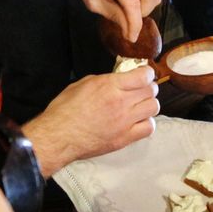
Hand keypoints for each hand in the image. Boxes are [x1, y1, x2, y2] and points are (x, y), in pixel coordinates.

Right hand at [23, 66, 158, 173]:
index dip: (147, 73)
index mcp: (109, 86)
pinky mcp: (124, 138)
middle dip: (148, 87)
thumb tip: (117, 79)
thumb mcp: (82, 84)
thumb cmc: (64, 110)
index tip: (144, 74)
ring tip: (139, 105)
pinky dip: (146, 123)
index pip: (144, 76)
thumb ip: (104, 80)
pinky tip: (137, 121)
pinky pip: (148, 128)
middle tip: (140, 89)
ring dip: (148, 104)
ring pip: (153, 108)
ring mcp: (125, 122)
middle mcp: (121, 102)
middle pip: (151, 91)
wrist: (58, 137)